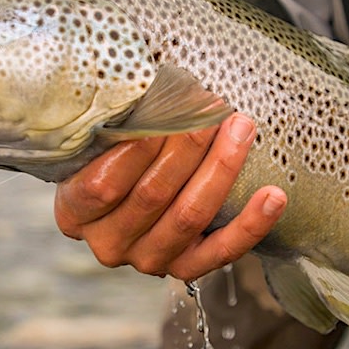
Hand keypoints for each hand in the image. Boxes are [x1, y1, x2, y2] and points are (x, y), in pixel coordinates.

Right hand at [54, 113, 287, 280]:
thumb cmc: (109, 157)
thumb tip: (146, 79)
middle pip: (152, 195)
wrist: (125, 201)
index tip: (163, 109)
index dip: (133, 149)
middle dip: (186, 145)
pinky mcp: (187, 269)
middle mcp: (109, 244)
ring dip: (221, 167)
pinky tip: (274, 195)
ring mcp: (148, 260)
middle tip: (209, 106)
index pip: (102, 186)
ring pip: (190, 216)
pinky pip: (224, 250)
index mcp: (74, 213)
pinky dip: (252, 223)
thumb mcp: (94, 142)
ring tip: (241, 128)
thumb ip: (111, 123)